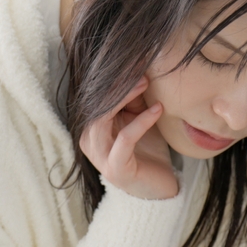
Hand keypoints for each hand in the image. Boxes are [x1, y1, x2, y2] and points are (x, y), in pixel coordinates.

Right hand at [79, 76, 177, 199]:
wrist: (158, 188)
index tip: (133, 57)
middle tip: (139, 66)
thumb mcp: (139, 119)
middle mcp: (89, 141)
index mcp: (90, 127)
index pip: (97, 96)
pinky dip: (141, 121)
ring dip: (126, 98)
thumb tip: (138, 70)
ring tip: (146, 83)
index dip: (114, 76)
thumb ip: (133, 100)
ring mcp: (100, 156)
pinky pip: (125, 138)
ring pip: (104, 119)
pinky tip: (158, 110)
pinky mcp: (116, 168)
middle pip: (97, 104)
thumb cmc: (148, 151)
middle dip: (117, 83)